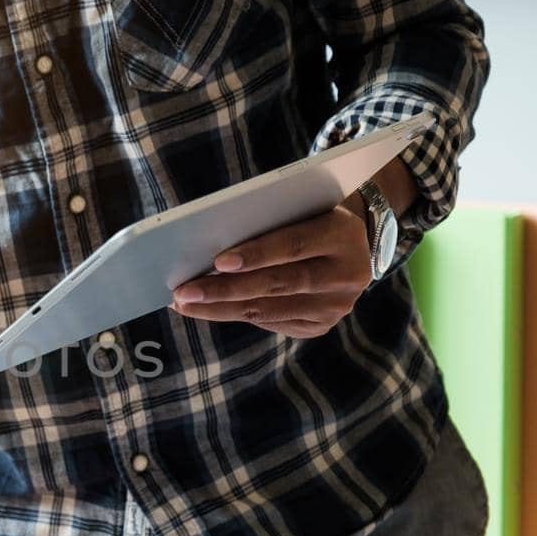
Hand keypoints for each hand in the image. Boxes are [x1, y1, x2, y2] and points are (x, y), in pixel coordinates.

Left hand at [170, 202, 370, 338]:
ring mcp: (336, 306)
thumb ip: (270, 222)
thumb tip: (209, 245)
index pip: (294, 245)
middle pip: (278, 284)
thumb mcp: (302, 209)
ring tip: (186, 304)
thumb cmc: (310, 218)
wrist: (352, 248)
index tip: (217, 262)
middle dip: (226, 290)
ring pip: (270, 310)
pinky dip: (237, 315)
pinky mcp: (321, 325)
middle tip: (185, 291)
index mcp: (342, 235)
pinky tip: (208, 309)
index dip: (256, 255)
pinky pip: (272, 322)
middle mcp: (346, 275)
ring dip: (222, 309)